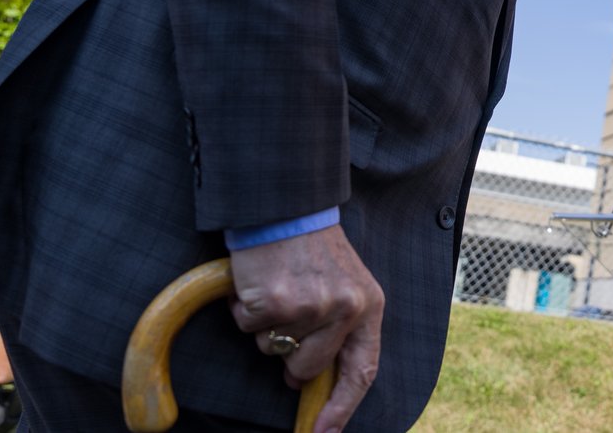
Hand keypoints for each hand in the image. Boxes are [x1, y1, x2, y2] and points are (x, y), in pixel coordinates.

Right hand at [229, 225, 383, 432]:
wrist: (284, 204)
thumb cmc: (312, 247)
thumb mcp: (346, 283)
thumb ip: (342, 328)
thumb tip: (313, 383)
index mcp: (369, 306)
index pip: (362, 371)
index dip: (342, 408)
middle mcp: (345, 309)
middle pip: (304, 369)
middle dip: (286, 357)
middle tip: (284, 317)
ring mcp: (310, 307)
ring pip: (270, 349)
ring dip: (264, 325)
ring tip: (277, 286)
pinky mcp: (274, 302)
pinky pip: (247, 326)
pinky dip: (243, 308)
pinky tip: (257, 279)